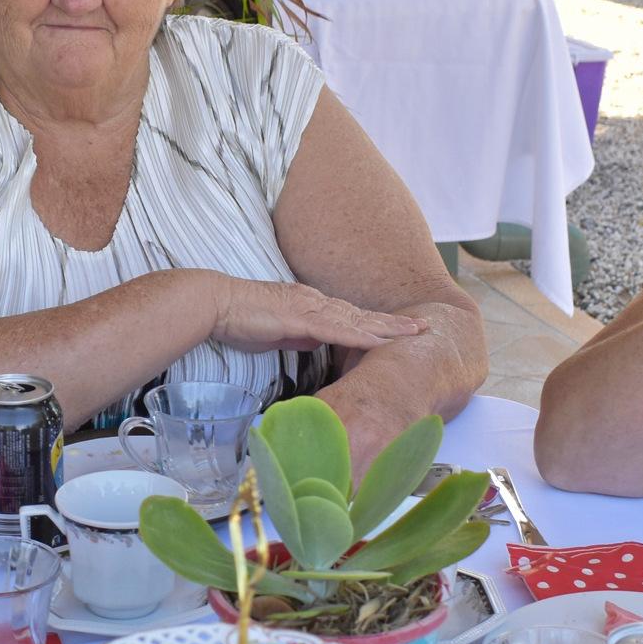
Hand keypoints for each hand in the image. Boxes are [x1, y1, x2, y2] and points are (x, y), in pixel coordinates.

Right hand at [204, 274, 428, 353]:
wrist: (217, 304)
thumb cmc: (241, 320)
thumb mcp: (277, 333)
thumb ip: (299, 335)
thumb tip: (316, 342)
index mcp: (310, 305)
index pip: (350, 316)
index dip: (377, 324)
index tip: (401, 330)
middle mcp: (315, 301)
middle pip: (362, 314)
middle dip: (394, 323)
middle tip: (425, 328)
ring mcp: (310, 307)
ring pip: (357, 319)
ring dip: (387, 327)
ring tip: (414, 334)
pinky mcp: (300, 317)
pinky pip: (337, 328)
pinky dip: (361, 334)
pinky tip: (380, 340)